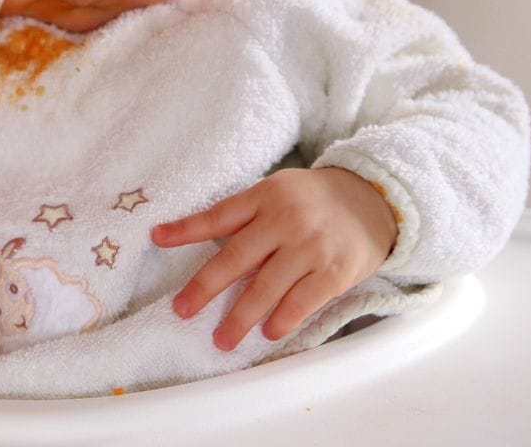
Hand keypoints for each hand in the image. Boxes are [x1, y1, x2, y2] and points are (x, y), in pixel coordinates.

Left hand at [151, 167, 397, 349]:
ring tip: (222, 339)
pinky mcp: (335, 271)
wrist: (374, 199)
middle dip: (205, 287)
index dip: (187, 228)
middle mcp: (285, 220)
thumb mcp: (276, 192)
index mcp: (265, 197)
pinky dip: (283, 319)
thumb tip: (194, 234)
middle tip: (183, 310)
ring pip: (267, 287)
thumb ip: (244, 213)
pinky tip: (267, 333)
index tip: (157, 238)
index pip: (219, 215)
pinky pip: (303, 301)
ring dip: (241, 317)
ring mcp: (311, 247)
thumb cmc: (313, 200)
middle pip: (237, 257)